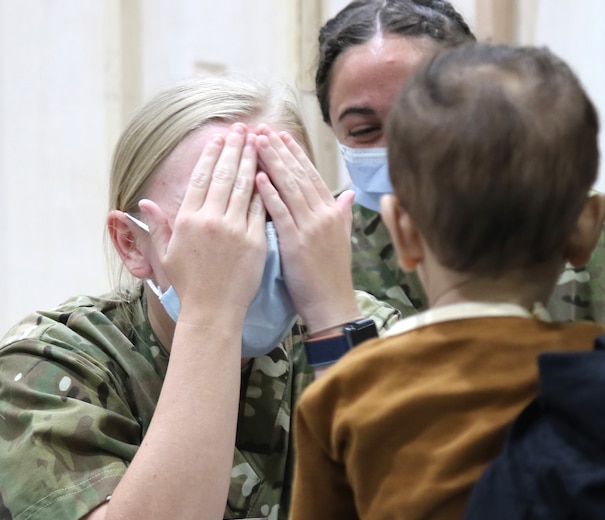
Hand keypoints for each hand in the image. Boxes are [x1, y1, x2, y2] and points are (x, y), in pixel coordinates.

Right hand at [140, 124, 267, 327]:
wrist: (213, 311)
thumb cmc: (188, 285)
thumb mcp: (165, 255)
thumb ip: (157, 227)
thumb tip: (143, 204)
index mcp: (187, 220)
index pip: (200, 178)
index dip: (211, 155)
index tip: (218, 138)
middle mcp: (210, 220)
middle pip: (223, 175)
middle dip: (233, 149)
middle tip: (241, 129)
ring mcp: (234, 230)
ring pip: (244, 187)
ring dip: (251, 161)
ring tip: (257, 142)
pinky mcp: (255, 241)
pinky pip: (260, 209)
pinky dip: (264, 189)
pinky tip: (268, 173)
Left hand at [254, 126, 359, 331]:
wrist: (332, 304)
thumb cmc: (331, 276)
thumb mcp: (341, 241)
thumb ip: (342, 215)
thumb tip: (348, 195)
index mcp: (333, 213)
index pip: (312, 175)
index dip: (295, 154)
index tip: (280, 136)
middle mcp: (324, 215)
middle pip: (299, 175)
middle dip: (280, 150)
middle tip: (262, 130)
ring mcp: (311, 227)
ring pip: (290, 187)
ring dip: (272, 162)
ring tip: (256, 143)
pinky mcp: (297, 242)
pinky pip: (282, 212)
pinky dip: (269, 193)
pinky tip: (257, 176)